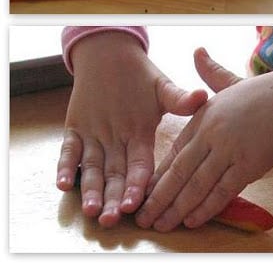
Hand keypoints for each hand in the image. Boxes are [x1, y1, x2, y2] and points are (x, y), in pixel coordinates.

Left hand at [56, 31, 207, 227]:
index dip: (137, 185)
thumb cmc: (142, 76)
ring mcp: (95, 139)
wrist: (113, 59)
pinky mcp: (75, 131)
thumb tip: (202, 96)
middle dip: (112, 199)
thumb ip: (180, 98)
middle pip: (115, 177)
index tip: (136, 203)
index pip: (140, 166)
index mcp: (141, 138)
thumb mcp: (163, 87)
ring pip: (92, 170)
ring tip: (90, 209)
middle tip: (109, 218)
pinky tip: (63, 183)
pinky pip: (68, 152)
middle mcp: (119, 145)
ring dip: (90, 190)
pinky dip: (66, 166)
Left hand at [135, 47, 272, 231]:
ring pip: (197, 186)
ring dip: (177, 209)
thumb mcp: (229, 82)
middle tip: (143, 218)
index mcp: (203, 118)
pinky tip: (192, 220)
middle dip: (159, 198)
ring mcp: (228, 152)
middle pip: (178, 173)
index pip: (174, 152)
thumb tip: (197, 51)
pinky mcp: (247, 166)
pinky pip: (223, 192)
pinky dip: (206, 208)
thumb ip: (209, 73)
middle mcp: (211, 136)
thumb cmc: (260, 93)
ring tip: (162, 225)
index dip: (158, 176)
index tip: (144, 192)